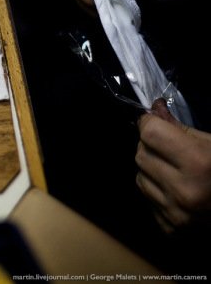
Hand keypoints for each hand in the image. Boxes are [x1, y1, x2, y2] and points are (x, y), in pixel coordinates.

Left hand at [136, 99, 210, 232]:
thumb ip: (182, 129)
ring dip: (151, 168)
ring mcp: (176, 214)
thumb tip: (153, 110)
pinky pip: (148, 200)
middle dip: (150, 145)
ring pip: (140, 177)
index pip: (150, 134)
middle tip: (168, 146)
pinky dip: (157, 191)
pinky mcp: (172, 230)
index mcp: (200, 164)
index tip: (153, 120)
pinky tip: (176, 189)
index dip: (149, 122)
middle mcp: (184, 191)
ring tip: (174, 169)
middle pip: (141, 154)